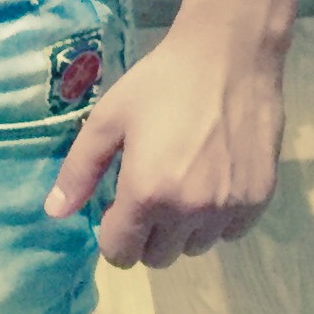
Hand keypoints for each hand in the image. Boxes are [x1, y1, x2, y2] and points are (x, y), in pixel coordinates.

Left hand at [44, 19, 285, 268]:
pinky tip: (212, 181)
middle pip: (158, 257)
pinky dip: (217, 219)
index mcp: (146, 193)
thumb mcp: (108, 118)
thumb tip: (55, 212)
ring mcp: (228, 209)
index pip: (121, 253)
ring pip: (195, 247)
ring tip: (182, 184)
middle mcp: (189, 212)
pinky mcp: (258, 200)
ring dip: (182, 229)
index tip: (116, 207)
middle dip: (146, 234)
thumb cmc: (161, 82)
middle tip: (149, 193)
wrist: (230, 56)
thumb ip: (79, 170)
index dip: (112, 234)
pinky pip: (229, 233)